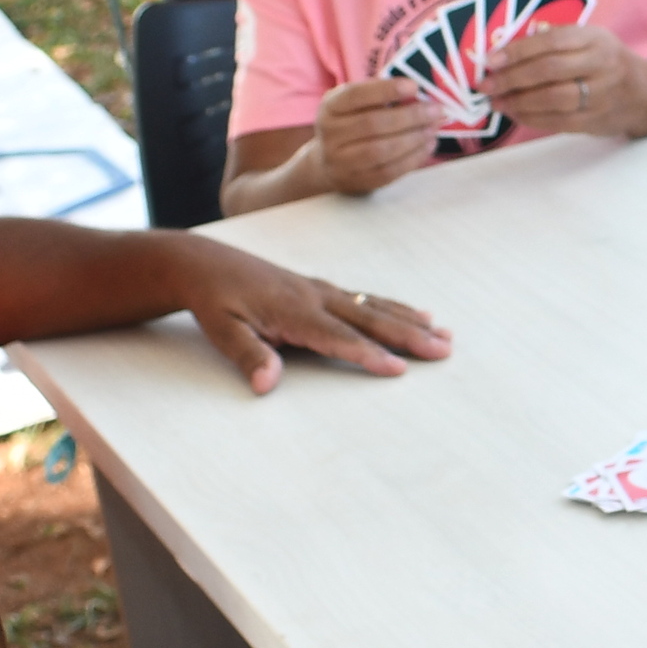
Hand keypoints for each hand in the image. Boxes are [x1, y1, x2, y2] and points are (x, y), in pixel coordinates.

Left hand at [169, 235, 450, 389]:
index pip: (338, 338)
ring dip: (411, 321)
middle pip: (370, 320)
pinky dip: (394, 308)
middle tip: (444, 350)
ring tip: (444, 334)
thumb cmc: (212, 300)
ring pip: (375, 307)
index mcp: (292, 310)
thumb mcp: (220, 330)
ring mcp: (321, 290)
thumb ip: (247, 356)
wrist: (202, 263)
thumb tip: (267, 385)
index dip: (368, 355)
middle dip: (409, 336)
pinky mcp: (321, 289)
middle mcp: (315, 297)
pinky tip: (416, 314)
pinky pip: (366, 299)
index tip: (398, 370)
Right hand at [309, 78, 439, 195]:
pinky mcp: (357, 182)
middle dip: (410, 116)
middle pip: (373, 124)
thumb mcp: (356, 105)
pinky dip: (413, 158)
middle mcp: (330, 134)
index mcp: (330, 107)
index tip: (414, 86)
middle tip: (436, 111)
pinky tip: (428, 146)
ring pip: (381, 150)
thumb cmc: (352, 124)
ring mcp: (340, 162)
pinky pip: (389, 171)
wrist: (329, 163)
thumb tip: (419, 95)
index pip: (356, 95)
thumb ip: (380, 97)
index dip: (386, 90)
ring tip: (433, 129)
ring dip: (414, 138)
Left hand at [484, 20, 646, 140]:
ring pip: (553, 99)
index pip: (552, 42)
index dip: (519, 51)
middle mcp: (601, 65)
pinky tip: (515, 114)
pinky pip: (559, 121)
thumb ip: (556, 42)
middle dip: (512, 78)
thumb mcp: (589, 40)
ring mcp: (601, 96)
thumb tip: (505, 52)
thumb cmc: (605, 61)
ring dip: (518, 102)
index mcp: (595, 39)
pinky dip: (532, 119)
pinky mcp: (596, 121)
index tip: (491, 60)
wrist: (645, 93)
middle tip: (486, 85)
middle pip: (550, 71)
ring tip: (496, 102)